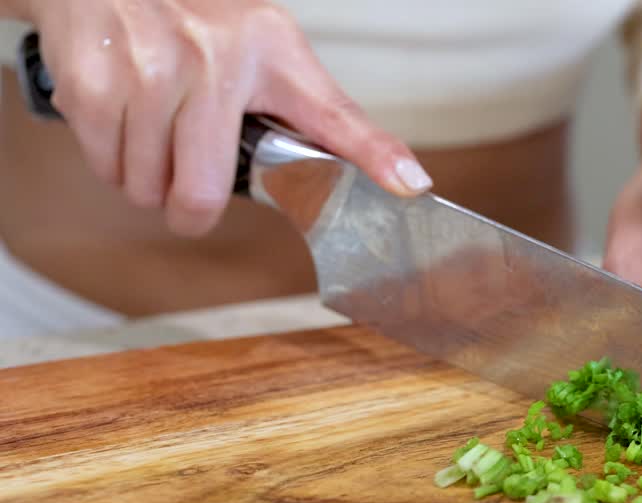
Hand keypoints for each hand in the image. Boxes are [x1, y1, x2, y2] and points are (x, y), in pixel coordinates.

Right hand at [18, 0, 429, 235]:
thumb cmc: (196, 20)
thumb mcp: (269, 52)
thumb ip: (325, 117)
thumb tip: (404, 180)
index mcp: (272, 50)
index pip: (334, 114)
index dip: (375, 156)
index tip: (412, 188)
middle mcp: (214, 57)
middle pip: (203, 193)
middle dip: (189, 208)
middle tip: (188, 187)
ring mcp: (150, 69)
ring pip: (147, 189)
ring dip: (146, 182)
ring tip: (154, 135)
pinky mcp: (95, 83)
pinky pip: (107, 168)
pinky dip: (112, 163)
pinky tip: (124, 121)